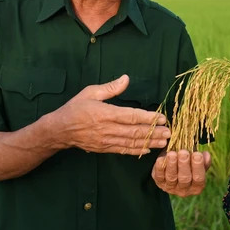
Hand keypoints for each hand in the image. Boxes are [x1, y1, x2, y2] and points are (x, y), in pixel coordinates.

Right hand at [51, 75, 169, 154]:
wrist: (60, 130)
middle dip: (154, 132)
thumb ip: (110, 88)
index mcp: (105, 113)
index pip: (131, 116)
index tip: (162, 118)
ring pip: (132, 142)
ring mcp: (106, 141)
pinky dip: (137, 151)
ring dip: (150, 142)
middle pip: (135, 132)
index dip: (148, 118)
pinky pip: (124, 150)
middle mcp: (107, 129)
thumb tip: (126, 78)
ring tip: (164, 141)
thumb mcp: (90, 92)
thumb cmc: (75, 108)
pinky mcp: (104, 148)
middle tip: (170, 131)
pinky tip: (148, 149)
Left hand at [151, 149, 211, 196]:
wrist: (172, 167)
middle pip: (184, 178)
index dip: (198, 167)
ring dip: (172, 165)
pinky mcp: (159, 183)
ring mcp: (170, 188)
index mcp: (197, 186)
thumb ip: (202, 160)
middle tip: (183, 152)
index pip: (199, 178)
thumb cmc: (188, 164)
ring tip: (172, 153)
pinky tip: (161, 158)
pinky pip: (159, 176)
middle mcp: (184, 190)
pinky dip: (159, 167)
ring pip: (171, 177)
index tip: (197, 154)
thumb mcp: (197, 163)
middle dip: (184, 164)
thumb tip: (206, 155)